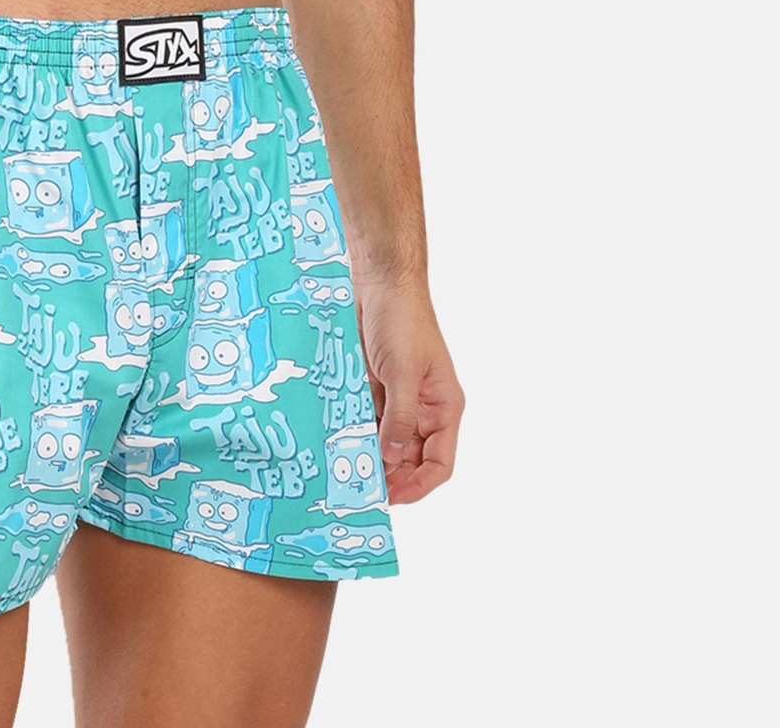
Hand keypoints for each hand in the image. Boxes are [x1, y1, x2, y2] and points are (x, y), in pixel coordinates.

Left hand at [355, 273, 463, 502]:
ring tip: (343, 472)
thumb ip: (399, 417)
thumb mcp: (403, 371)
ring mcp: (397, 398)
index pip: (439, 463)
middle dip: (388, 476)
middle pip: (409, 458)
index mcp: (444, 407)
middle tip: (358, 490)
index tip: (390, 498)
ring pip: (384, 442)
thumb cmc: (402, 319)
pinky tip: (335, 443)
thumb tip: (391, 458)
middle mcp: (423, 408)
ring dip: (367, 455)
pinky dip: (353, 432)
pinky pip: (365, 420)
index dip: (417, 485)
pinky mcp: (373, 386)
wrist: (378, 280)